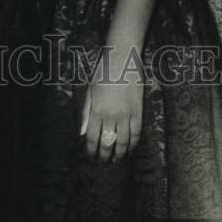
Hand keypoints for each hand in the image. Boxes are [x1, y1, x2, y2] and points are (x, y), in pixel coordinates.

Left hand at [80, 44, 143, 162]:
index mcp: (97, 110)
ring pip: (124, 142)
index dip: (91, 151)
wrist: (122, 58)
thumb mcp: (90, 90)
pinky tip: (130, 149)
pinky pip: (137, 133)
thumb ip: (87, 112)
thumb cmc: (103, 72)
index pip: (93, 138)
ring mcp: (126, 115)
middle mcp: (111, 115)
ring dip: (120, 154)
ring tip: (116, 160)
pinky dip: (133, 144)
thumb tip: (83, 131)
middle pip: (108, 143)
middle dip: (104, 155)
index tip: (91, 157)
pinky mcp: (138, 111)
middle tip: (103, 163)